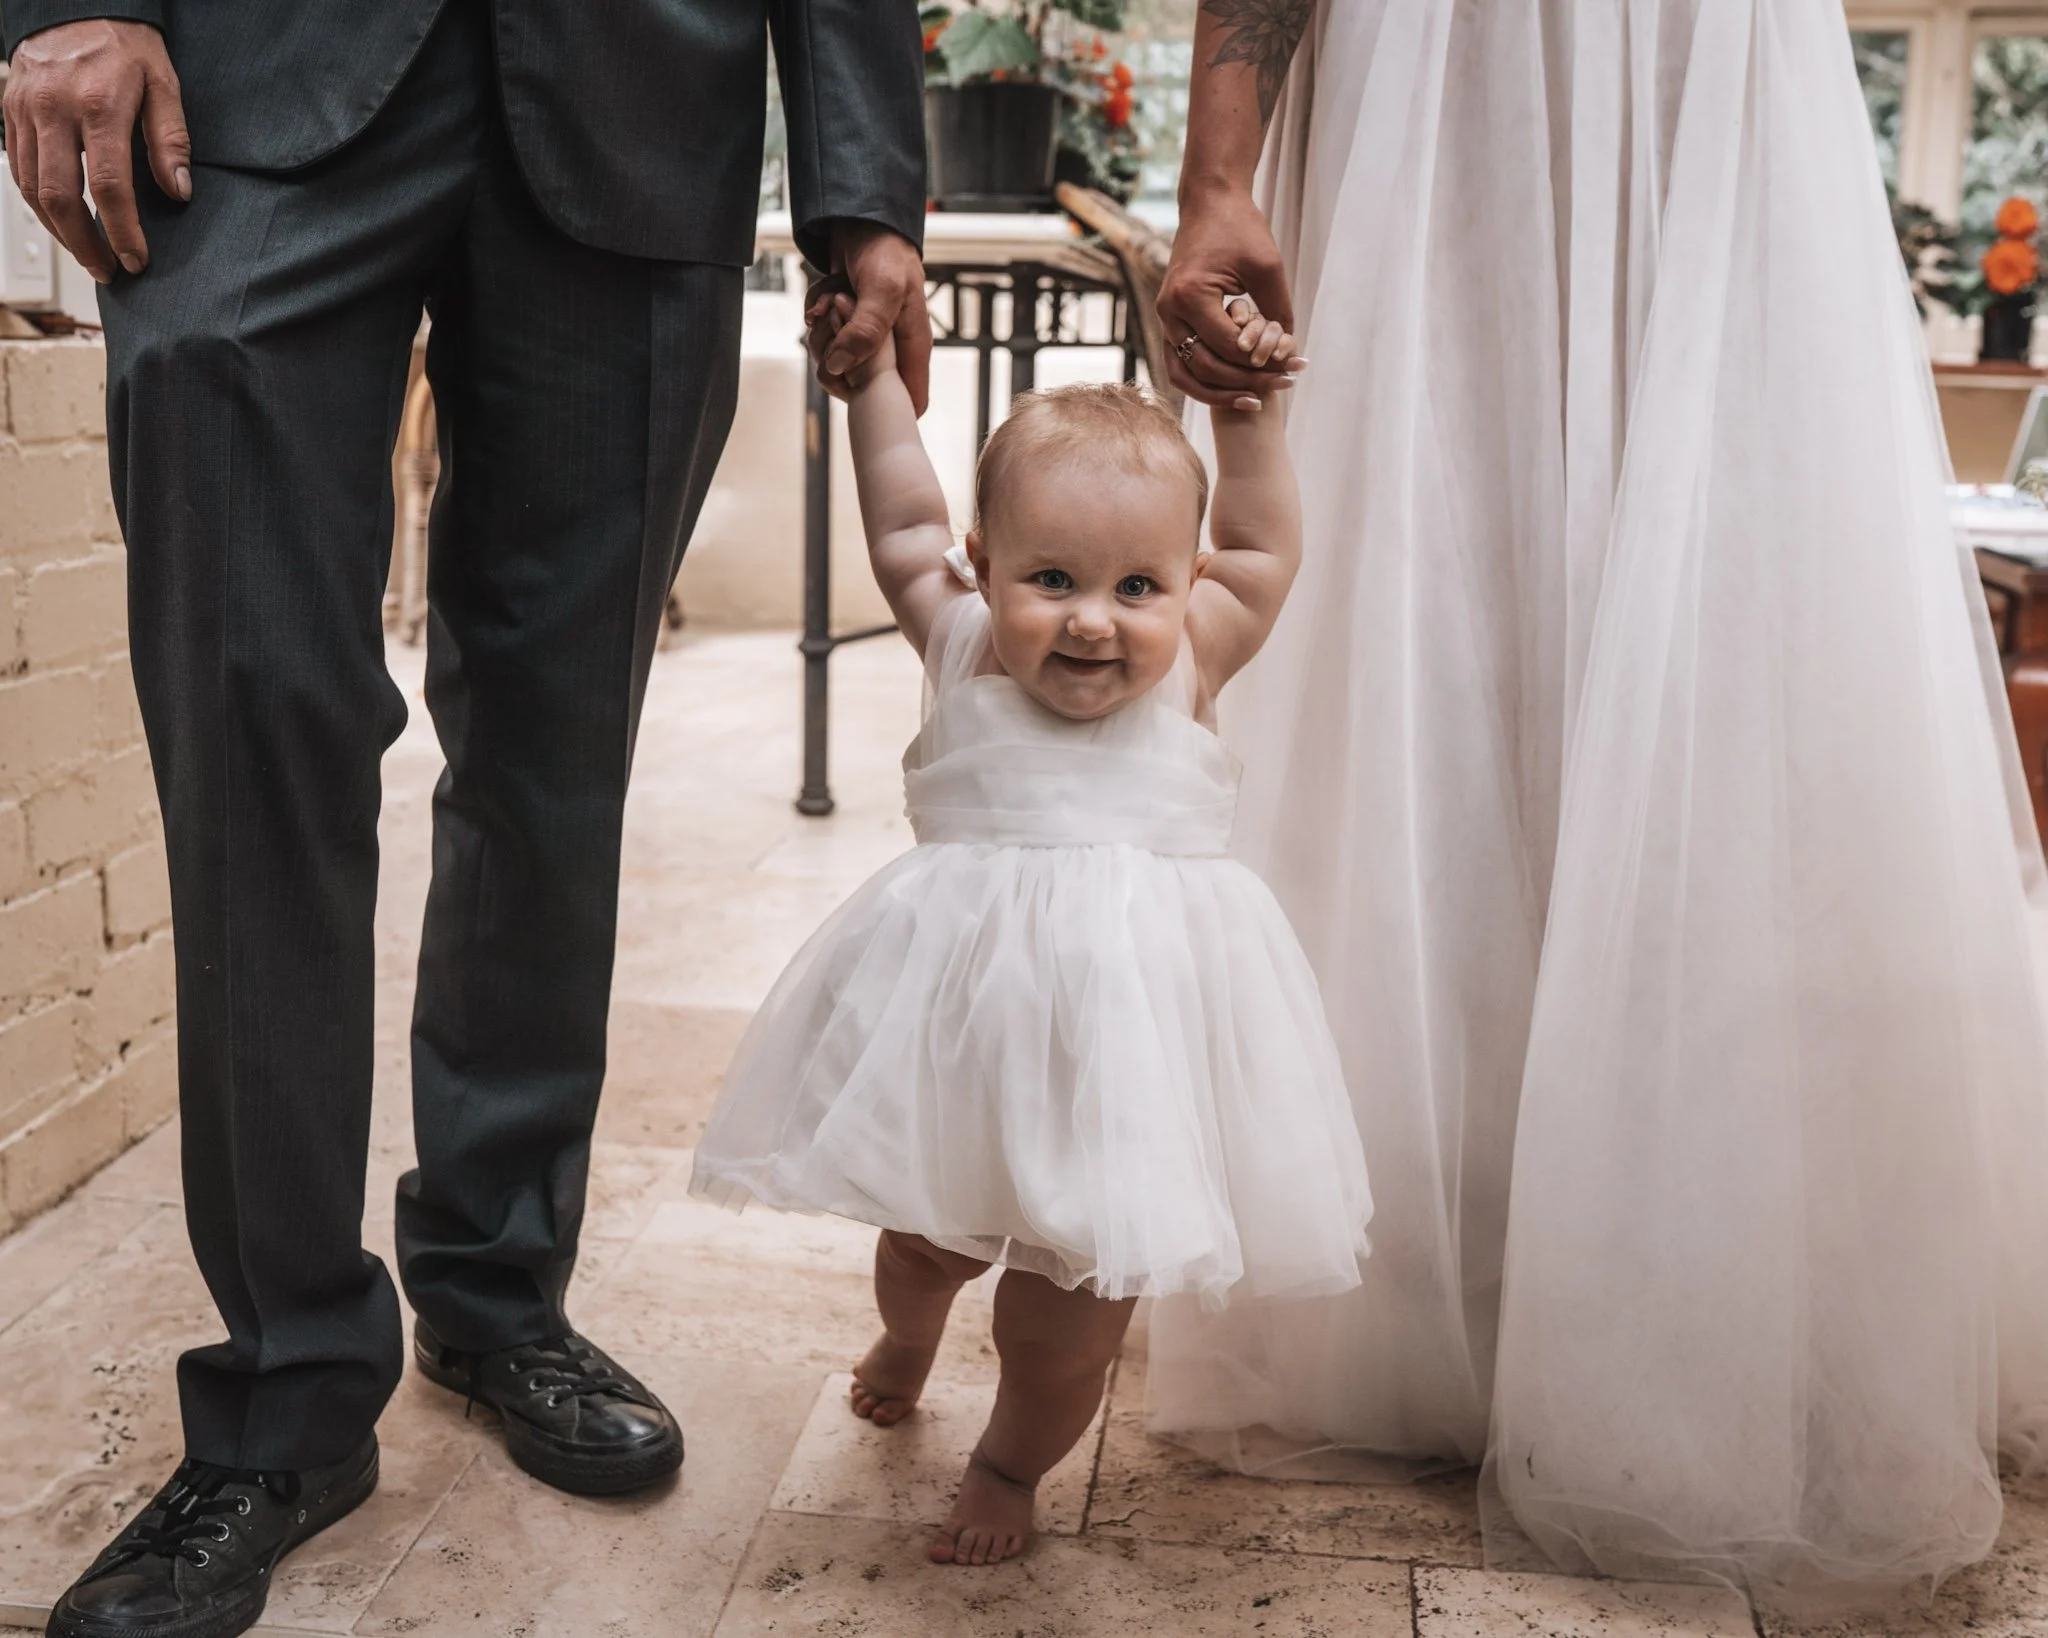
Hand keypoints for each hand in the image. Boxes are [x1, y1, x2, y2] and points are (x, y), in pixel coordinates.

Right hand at [3, 20, 190, 283]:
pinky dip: (38, 203)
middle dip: (84, 243)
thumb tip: (178, 191)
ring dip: (58, 231)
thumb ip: (171, 139)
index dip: (123, 231)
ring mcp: (24, 110)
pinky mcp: (8, 111)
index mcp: (97, 105)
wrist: (75, 3)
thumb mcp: (163, 84)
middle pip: (61, 196)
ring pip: (32, 189)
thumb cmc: (124, 43)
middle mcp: (53, 109)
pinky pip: (18, 169)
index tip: (137, 259)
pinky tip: (62, 222)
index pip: (108, 187)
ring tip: (88, 254)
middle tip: (108, 270)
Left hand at [814, 221, 930, 414]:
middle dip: (837, 358)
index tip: (854, 383)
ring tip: (833, 299)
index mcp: (912, 347)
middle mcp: (890, 349)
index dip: (882, 404)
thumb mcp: (883, 289)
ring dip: (823, 331)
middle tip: (836, 322)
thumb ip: (866, 332)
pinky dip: (817, 314)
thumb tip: (840, 369)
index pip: (911, 401)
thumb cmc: (885, 251)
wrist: (862, 219)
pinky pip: (821, 337)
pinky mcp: (843, 325)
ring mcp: (864, 339)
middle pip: (859, 386)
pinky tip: (828, 292)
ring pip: (834, 361)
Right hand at [1158, 186, 1297, 407]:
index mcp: (1189, 295)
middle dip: (1248, 381)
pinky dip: (1205, 383)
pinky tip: (1235, 391)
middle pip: (1206, 368)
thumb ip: (1278, 310)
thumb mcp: (1268, 266)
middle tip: (1286, 383)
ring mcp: (1164, 319)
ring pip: (1186, 377)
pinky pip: (1181, 366)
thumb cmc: (1240, 228)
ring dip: (1221, 393)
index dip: (1262, 361)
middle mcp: (1169, 312)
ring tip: (1257, 401)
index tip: (1294, 366)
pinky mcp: (1169, 322)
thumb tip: (1288, 352)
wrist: (1209, 204)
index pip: (1227, 347)